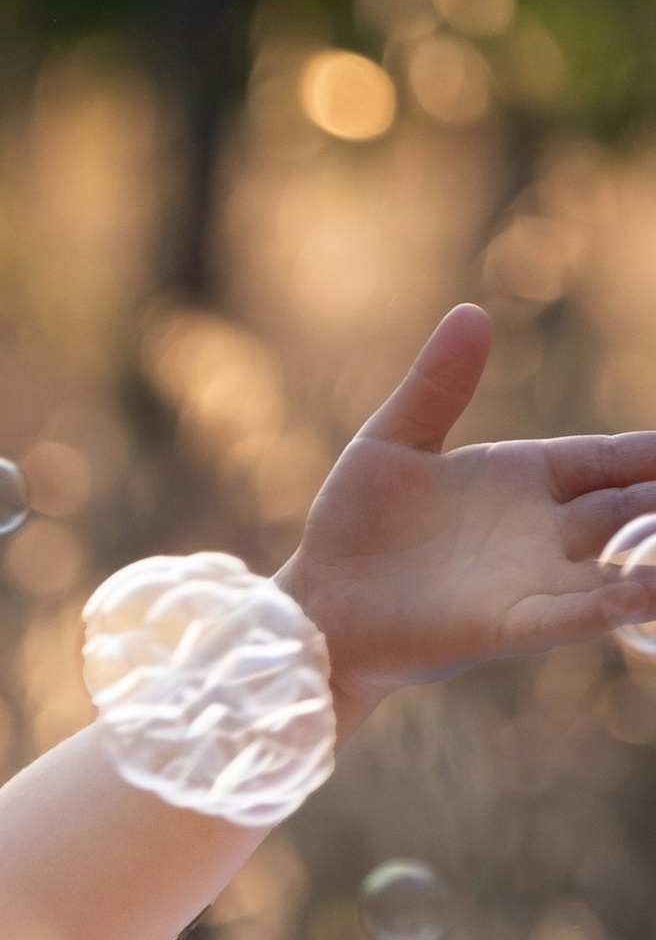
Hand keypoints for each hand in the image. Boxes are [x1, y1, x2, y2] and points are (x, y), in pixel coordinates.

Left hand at [279, 304, 655, 730]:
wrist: (318, 603)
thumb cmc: (355, 526)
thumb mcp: (393, 443)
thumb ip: (438, 385)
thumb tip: (471, 313)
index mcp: (525, 478)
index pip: (611, 458)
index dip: (653, 453)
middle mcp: (543, 531)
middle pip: (630, 511)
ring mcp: (531, 580)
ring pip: (618, 566)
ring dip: (654, 560)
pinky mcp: (506, 625)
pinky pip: (574, 614)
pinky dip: (613, 604)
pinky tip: (648, 594)